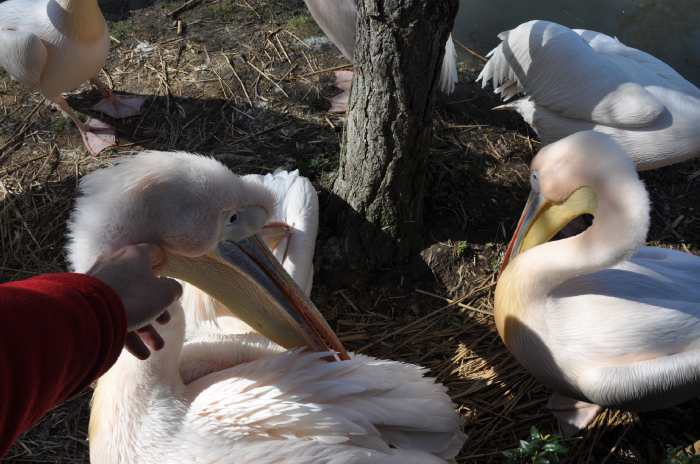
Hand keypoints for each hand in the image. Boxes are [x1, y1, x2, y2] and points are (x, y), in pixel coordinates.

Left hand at [87, 244, 181, 359]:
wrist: (89, 314)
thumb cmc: (134, 298)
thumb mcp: (165, 294)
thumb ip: (174, 289)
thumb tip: (172, 289)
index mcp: (135, 254)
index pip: (154, 253)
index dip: (164, 266)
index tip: (168, 281)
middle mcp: (116, 263)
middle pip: (142, 285)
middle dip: (156, 309)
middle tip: (165, 323)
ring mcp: (100, 282)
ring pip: (128, 303)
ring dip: (145, 327)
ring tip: (155, 349)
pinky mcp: (88, 300)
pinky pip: (111, 314)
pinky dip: (126, 331)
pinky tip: (139, 354)